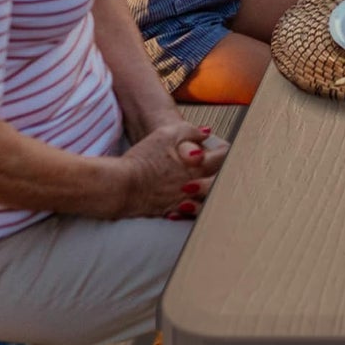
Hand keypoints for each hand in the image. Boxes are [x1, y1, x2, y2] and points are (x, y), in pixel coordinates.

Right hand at [112, 119, 227, 218]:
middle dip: (223, 173)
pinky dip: (191, 206)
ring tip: (206, 185)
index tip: (221, 148)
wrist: (119, 186)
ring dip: (209, 192)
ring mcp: (184, 201)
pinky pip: (189, 213)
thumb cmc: (142, 159)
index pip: (225, 157)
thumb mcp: (167, 134)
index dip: (225, 150)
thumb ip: (190, 131)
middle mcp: (196, 185)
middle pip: (221, 181)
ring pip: (208, 200)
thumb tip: (207, 133)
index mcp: (199, 165)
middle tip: (219, 168)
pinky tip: (187, 201)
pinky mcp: (170, 211)